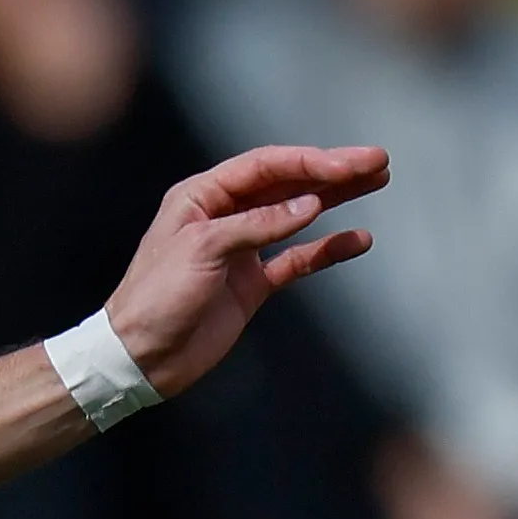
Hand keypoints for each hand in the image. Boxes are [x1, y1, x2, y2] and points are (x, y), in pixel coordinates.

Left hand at [104, 145, 386, 403]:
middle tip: (378, 160)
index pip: (265, 167)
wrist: (139, 358)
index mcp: (203, 196)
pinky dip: (327, 250)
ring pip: (298, 215)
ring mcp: (241, 250)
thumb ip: (257, 225)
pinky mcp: (252, 285)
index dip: (309, 162)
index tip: (348, 164)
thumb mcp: (203, 250)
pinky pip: (297, 260)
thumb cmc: (156, 297)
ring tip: (377, 182)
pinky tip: (358, 240)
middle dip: (333, 171)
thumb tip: (311, 204)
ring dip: (336, 199)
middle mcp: (224, 215)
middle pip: (287, 184)